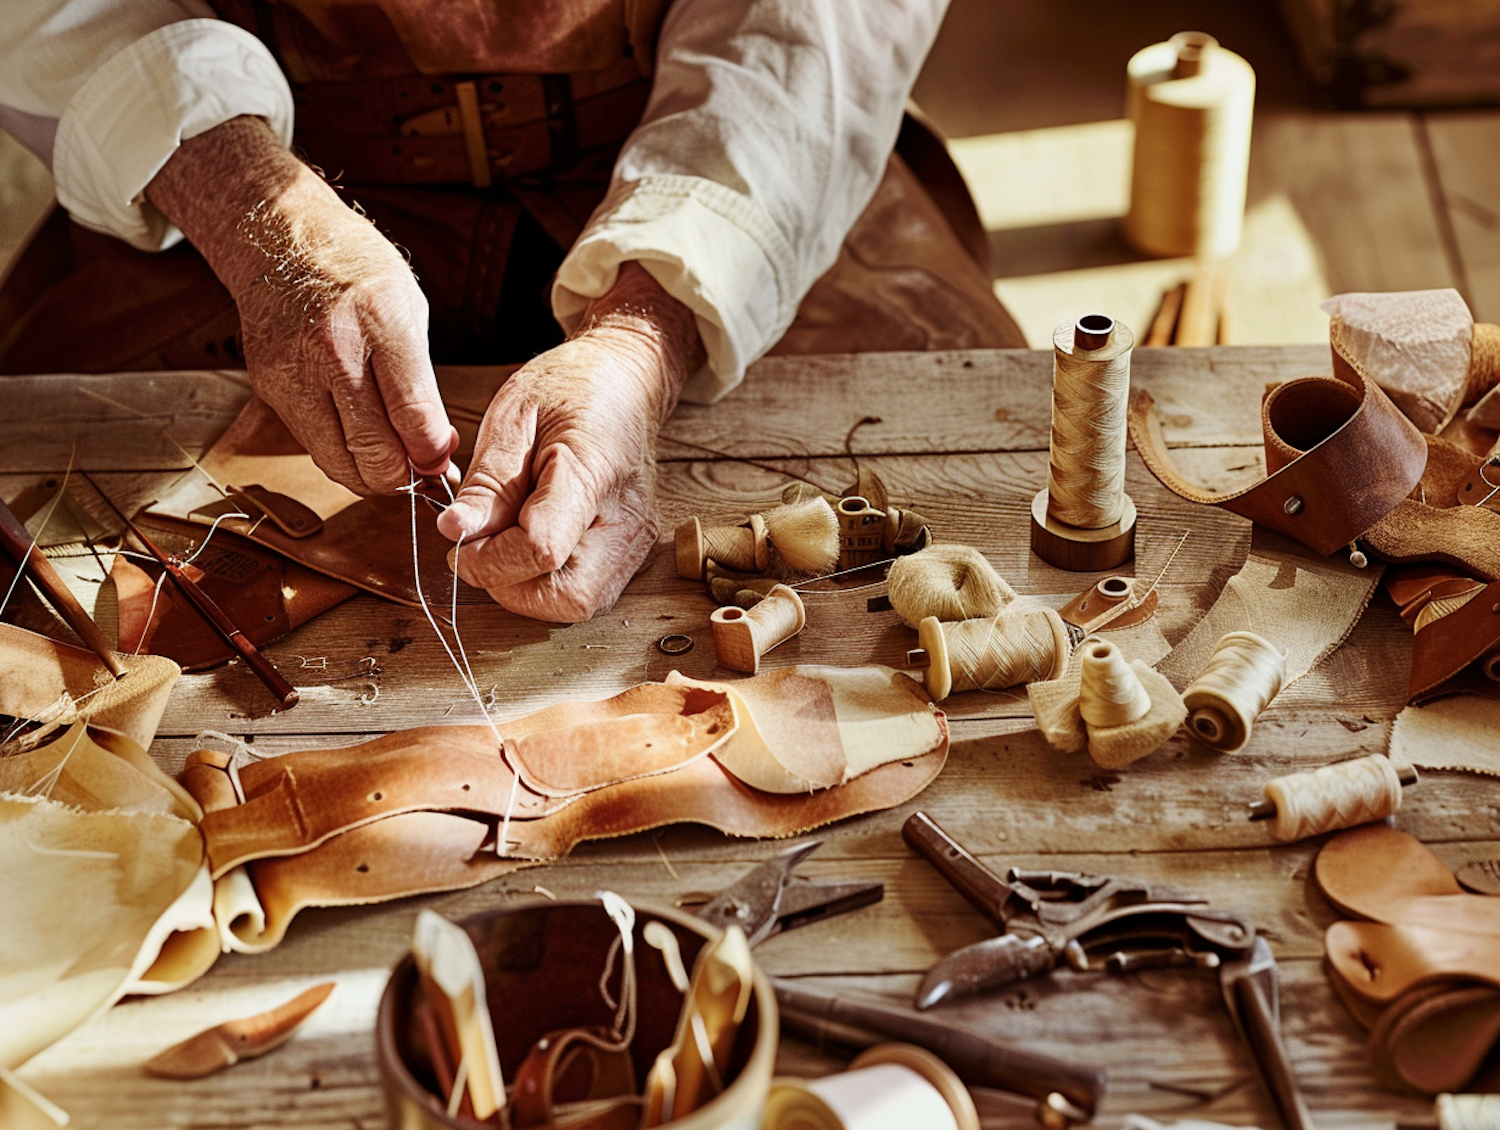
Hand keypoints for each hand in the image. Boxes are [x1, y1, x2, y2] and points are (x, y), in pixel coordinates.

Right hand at [147, 117, 456, 492]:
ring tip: (392, 463)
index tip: (442, 460)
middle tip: (419, 471)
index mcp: (381, 323)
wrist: (280, 238)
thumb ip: (423, 383)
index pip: (413, 417)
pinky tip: (359, 442)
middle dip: (403, 477)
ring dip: (370, 476)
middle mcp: (333, 352)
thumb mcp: (409, 311)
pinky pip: (312, 445)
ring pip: (337, 461)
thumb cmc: (356, 271)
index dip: (433, 453)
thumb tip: (437, 448)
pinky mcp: (269, 388)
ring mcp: (294, 373)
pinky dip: (341, 456)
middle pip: (372, 452)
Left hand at [438, 263, 703, 620]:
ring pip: (575, 605)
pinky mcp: (632, 556)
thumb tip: (455, 535)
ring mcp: (637, 544)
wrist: (627, 383)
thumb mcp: (514, 415)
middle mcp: (628, 521)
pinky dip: (546, 582)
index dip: (487, 557)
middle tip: (484, 541)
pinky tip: (531, 542)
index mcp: (595, 473)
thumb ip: (487, 483)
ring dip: (526, 586)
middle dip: (508, 582)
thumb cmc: (571, 389)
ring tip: (509, 537)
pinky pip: (584, 594)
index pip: (541, 549)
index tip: (456, 535)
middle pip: (565, 595)